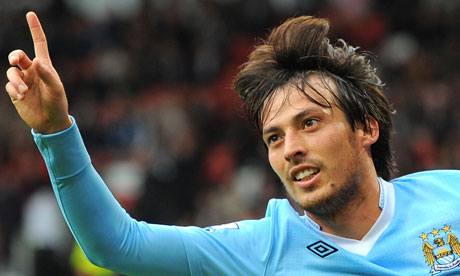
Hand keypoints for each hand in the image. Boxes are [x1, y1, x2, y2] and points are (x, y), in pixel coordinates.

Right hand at [5, 12, 71, 133]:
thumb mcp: (56, 89)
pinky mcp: (15, 92)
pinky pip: (9, 85)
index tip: (30, 14)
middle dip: (14, 56)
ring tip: (24, 91)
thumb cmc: (57, 103)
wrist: (50, 122)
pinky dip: (13, 89)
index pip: (39, 43)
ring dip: (15, 80)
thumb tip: (36, 61)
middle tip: (15, 61)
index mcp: (44, 66)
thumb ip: (47, 75)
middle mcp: (32, 71)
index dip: (35, 29)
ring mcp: (23, 81)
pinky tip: (21, 96)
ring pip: (11, 72)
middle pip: (18, 56)